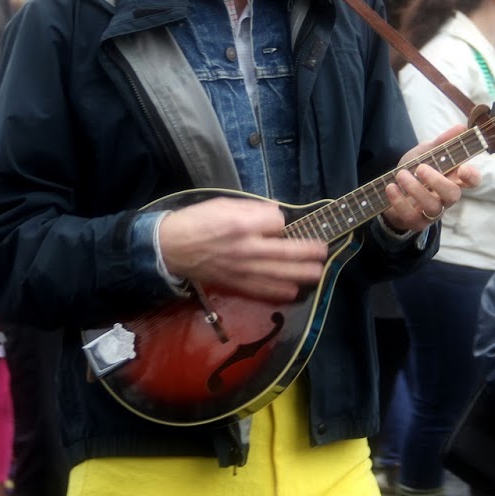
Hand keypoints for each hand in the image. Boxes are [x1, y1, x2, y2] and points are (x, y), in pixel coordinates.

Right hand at [157, 196, 326, 302]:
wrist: (171, 248)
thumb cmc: (197, 221)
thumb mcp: (224, 204)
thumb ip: (253, 209)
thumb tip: (276, 215)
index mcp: (243, 224)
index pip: (278, 222)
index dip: (281, 221)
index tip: (278, 222)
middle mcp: (247, 249)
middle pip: (289, 252)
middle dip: (310, 251)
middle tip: (323, 250)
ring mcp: (244, 270)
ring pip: (282, 275)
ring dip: (303, 274)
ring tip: (318, 271)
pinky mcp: (237, 284)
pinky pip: (264, 291)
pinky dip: (282, 291)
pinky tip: (294, 290)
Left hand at [380, 124, 480, 234]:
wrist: (390, 189)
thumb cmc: (414, 169)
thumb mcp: (425, 152)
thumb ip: (441, 142)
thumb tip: (461, 127)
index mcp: (452, 178)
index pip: (472, 180)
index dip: (472, 176)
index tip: (462, 169)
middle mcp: (446, 197)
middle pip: (453, 194)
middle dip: (437, 181)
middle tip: (420, 168)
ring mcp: (433, 211)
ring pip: (433, 207)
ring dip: (415, 189)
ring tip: (400, 174)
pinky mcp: (417, 222)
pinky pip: (412, 216)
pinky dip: (399, 201)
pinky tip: (391, 187)